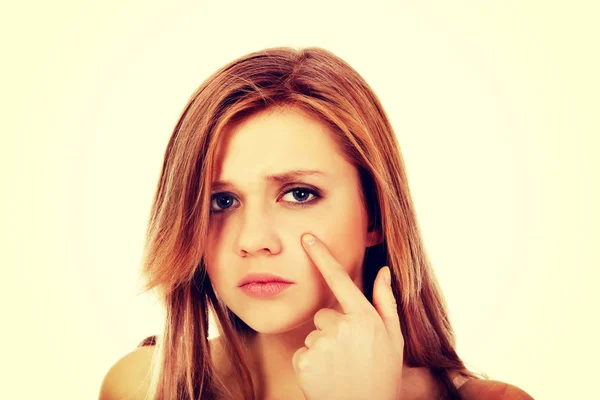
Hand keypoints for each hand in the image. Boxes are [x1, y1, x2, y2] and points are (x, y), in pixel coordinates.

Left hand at [291, 233, 403, 399]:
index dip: (322, 256)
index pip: (340, 279)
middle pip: (324, 314)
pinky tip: (326, 376)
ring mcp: (322, 344)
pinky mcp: (304, 361)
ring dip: (322, 348)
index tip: (307, 238)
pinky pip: (302, 353)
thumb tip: (384, 270)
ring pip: (313, 334)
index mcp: (364, 318)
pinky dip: (310, 364)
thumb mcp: (393, 338)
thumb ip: (386, 302)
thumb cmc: (382, 375)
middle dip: (332, 329)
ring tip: (339, 368)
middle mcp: (342, 327)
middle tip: (348, 355)